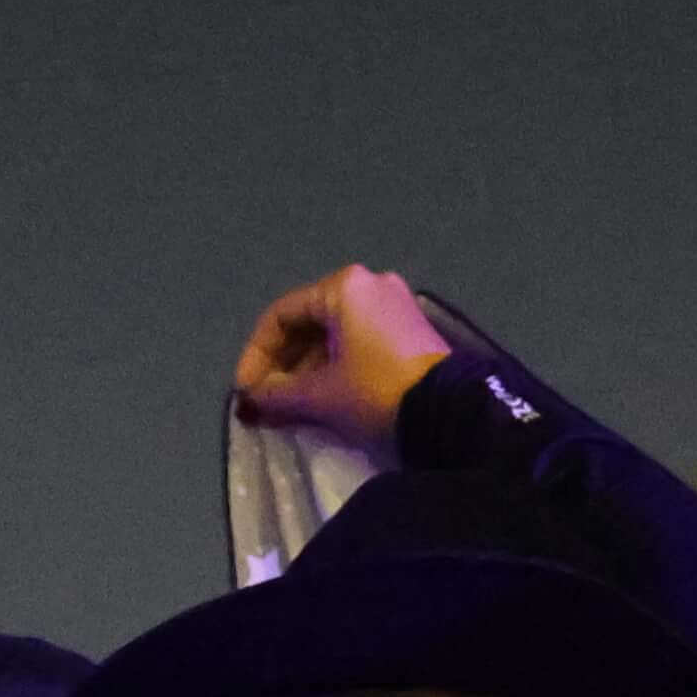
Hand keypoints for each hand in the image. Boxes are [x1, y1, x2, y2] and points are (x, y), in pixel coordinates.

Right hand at [229, 265, 456, 459]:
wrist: (451, 412)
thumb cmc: (377, 391)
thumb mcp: (321, 394)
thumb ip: (278, 394)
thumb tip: (251, 400)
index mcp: (343, 286)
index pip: (281, 315)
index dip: (256, 355)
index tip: (246, 390)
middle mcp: (369, 284)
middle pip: (308, 323)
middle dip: (281, 365)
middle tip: (264, 401)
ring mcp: (393, 305)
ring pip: (332, 335)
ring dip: (305, 370)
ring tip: (288, 407)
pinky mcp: (408, 330)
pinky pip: (356, 342)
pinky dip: (333, 368)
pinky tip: (319, 399)